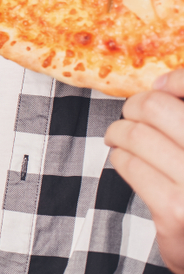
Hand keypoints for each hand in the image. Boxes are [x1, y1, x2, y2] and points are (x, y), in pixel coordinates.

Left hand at [105, 70, 183, 273]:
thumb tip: (161, 82)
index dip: (174, 81)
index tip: (161, 86)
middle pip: (155, 107)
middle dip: (135, 107)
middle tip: (132, 114)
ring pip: (136, 135)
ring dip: (119, 132)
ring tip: (119, 136)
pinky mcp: (174, 213)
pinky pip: (130, 166)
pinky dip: (120, 157)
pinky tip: (125, 159)